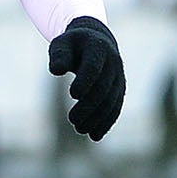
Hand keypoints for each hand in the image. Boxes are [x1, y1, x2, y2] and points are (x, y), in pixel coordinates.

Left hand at [48, 15, 125, 140]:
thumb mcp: (61, 44)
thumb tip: (56, 70)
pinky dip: (106, 122)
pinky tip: (94, 135)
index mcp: (98, 48)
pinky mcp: (120, 90)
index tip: (72, 95)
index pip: (93, 67)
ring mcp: (119, 77)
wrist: (95, 42)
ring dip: (97, 118)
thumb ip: (58, 55)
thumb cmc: (72, 45)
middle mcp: (113, 62)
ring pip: (110, 101)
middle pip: (102, 88)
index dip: (85, 81)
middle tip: (72, 120)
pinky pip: (115, 108)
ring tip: (79, 129)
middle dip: (88, 106)